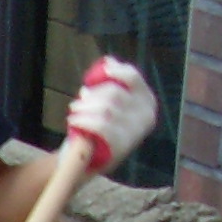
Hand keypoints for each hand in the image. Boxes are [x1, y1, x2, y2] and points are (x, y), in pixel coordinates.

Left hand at [65, 56, 159, 171]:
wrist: (89, 161)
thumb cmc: (99, 127)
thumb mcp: (107, 103)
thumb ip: (110, 83)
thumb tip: (108, 60)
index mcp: (147, 102)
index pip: (133, 78)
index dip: (116, 70)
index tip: (103, 68)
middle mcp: (146, 116)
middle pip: (114, 93)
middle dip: (91, 95)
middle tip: (77, 103)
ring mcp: (136, 132)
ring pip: (106, 109)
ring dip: (84, 108)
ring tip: (74, 111)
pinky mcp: (122, 146)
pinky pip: (101, 126)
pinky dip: (83, 121)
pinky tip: (74, 121)